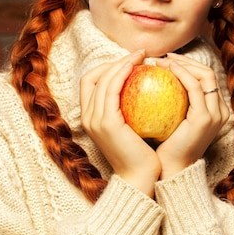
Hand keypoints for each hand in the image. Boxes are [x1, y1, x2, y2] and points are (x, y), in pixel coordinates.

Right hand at [80, 50, 160, 196]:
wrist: (140, 179)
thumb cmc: (143, 155)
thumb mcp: (133, 129)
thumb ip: (131, 111)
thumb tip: (145, 89)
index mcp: (90, 118)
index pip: (90, 83)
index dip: (107, 68)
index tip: (131, 63)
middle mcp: (88, 117)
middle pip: (92, 76)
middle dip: (114, 61)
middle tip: (138, 55)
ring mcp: (95, 119)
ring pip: (102, 79)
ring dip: (121, 62)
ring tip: (142, 56)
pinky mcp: (106, 122)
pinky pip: (112, 88)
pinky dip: (123, 73)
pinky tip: (139, 67)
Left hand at [153, 53, 229, 178]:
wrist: (169, 170)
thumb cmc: (164, 148)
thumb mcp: (170, 121)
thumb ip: (171, 104)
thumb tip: (153, 82)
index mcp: (215, 111)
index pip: (205, 79)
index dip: (187, 66)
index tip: (165, 62)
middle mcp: (220, 111)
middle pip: (208, 73)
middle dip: (186, 60)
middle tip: (162, 57)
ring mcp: (215, 114)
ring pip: (205, 75)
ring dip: (183, 63)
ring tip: (161, 61)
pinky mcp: (205, 118)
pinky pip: (194, 87)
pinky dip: (182, 73)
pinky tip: (166, 68)